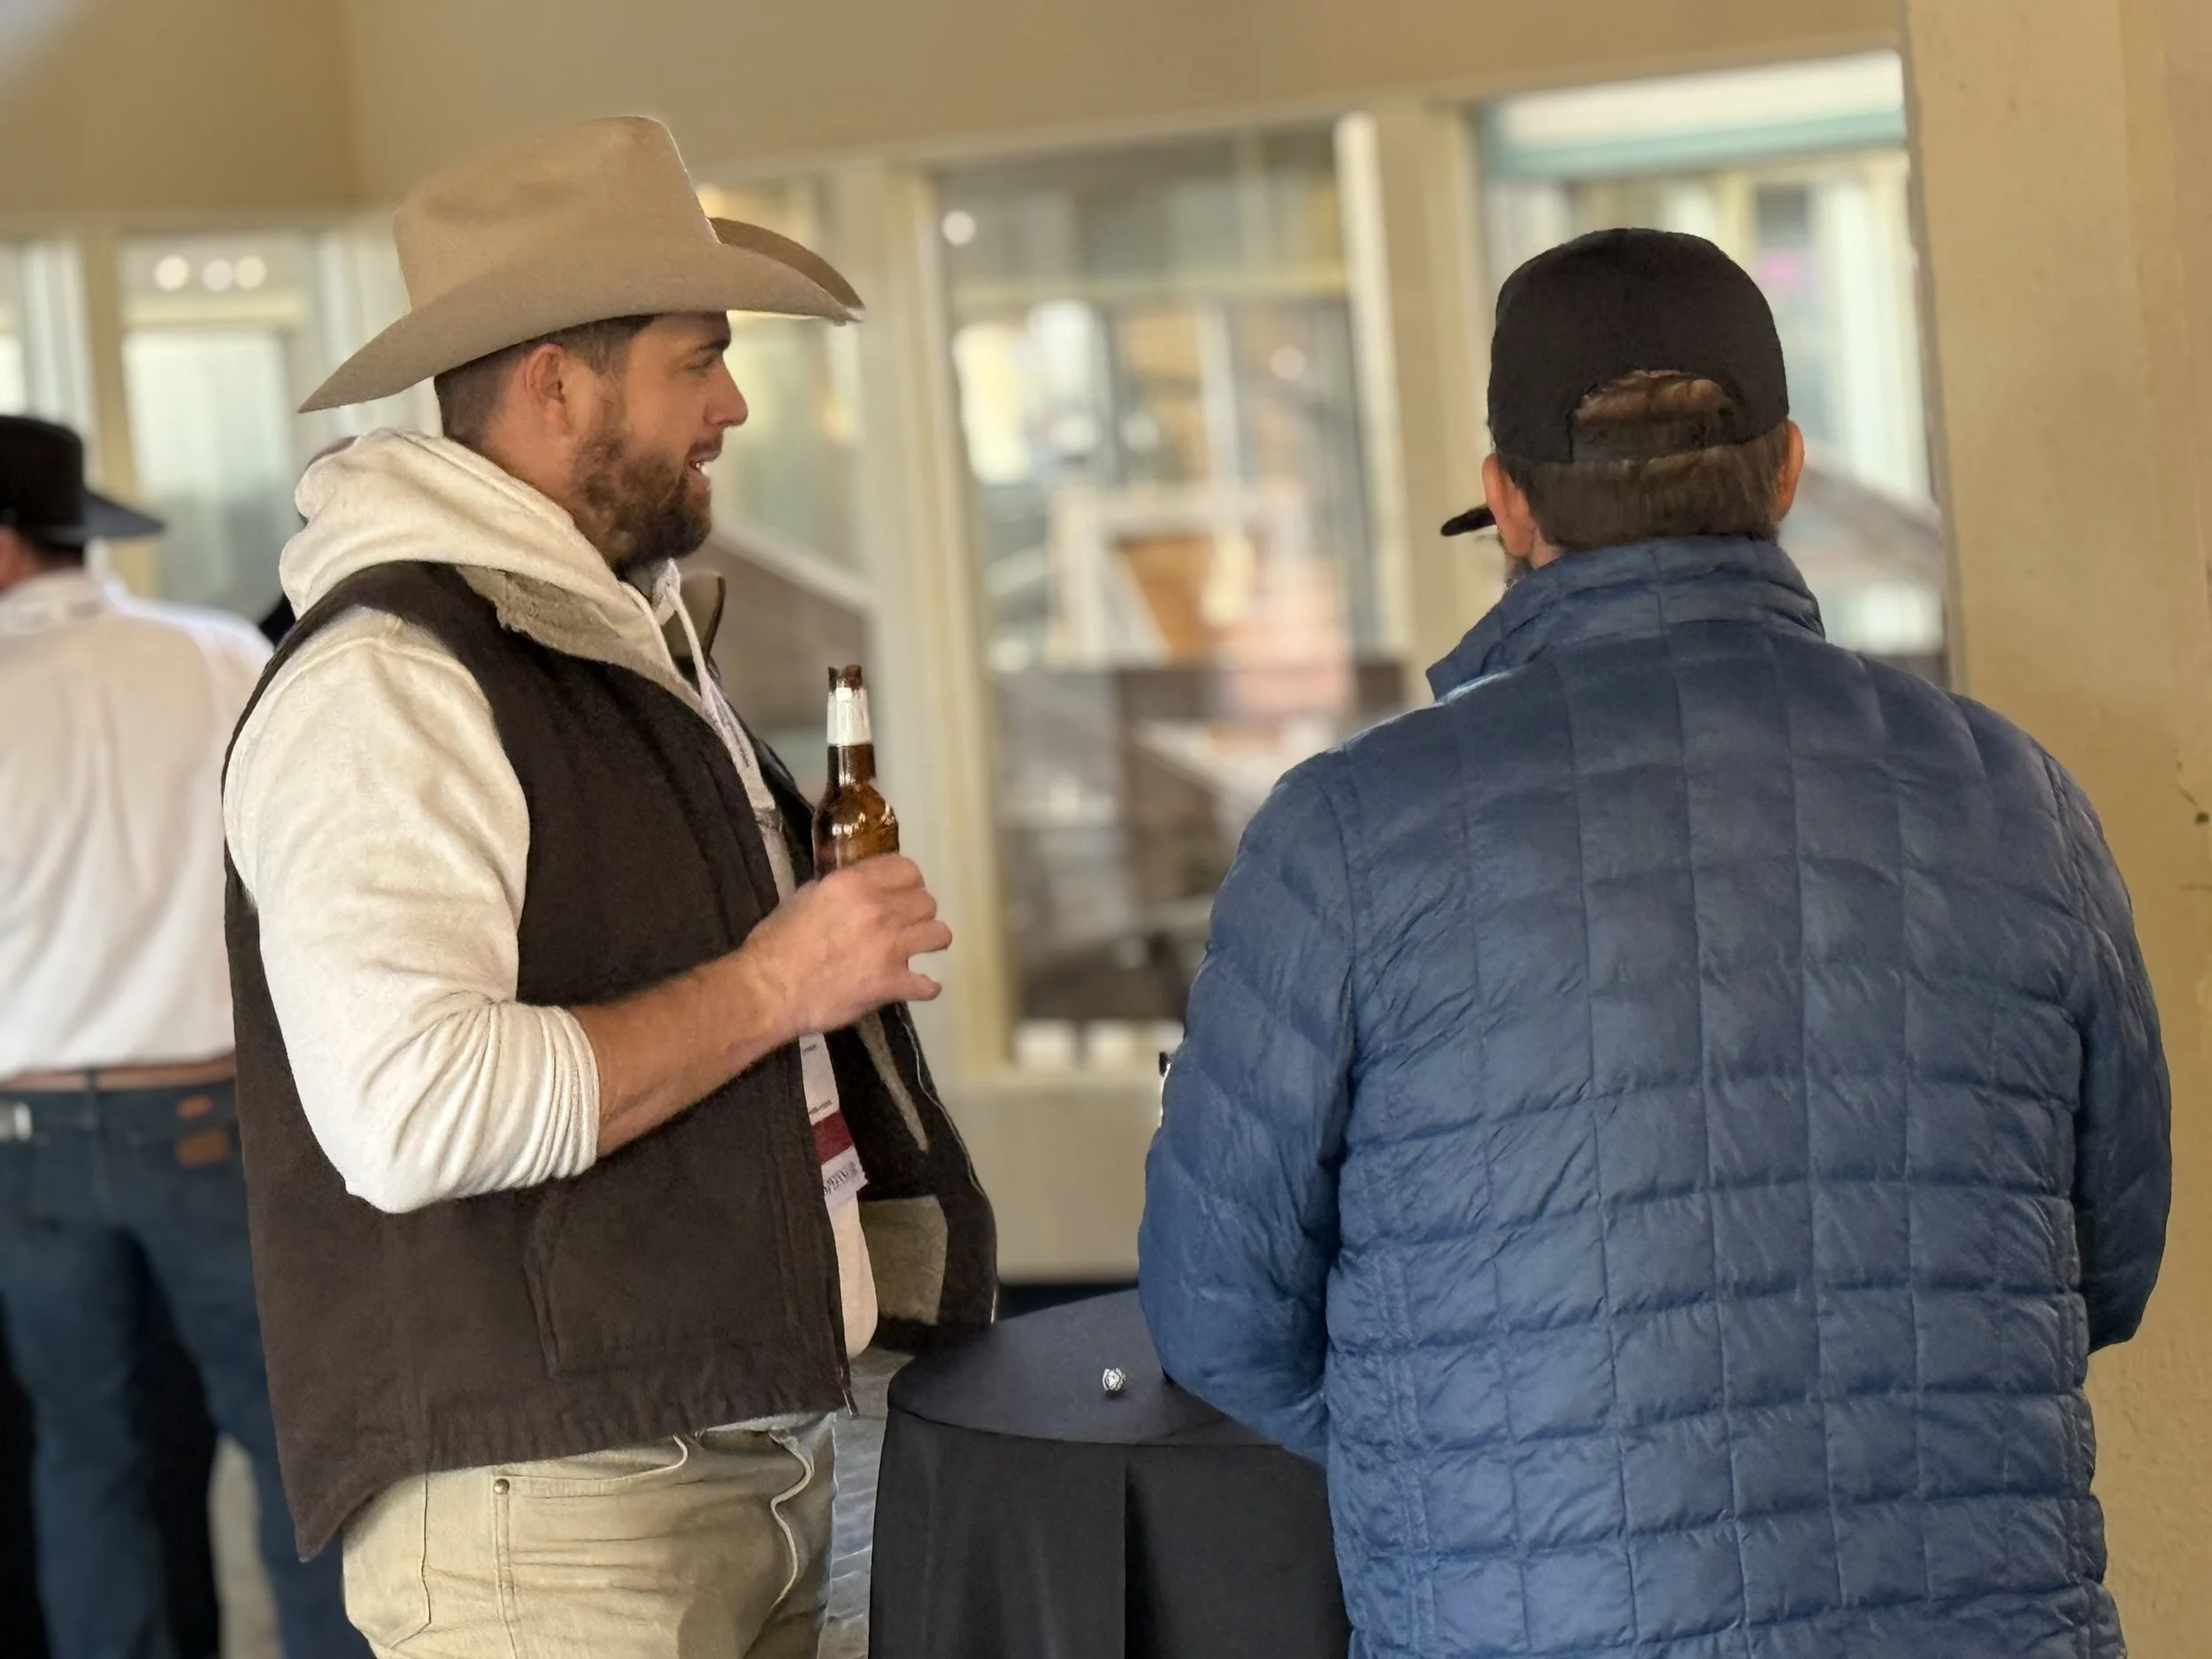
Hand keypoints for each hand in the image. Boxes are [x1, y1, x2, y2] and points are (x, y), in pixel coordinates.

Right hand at [737, 855, 951, 1040]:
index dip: (907, 880)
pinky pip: (927, 984)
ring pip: (938, 934)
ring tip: (918, 947)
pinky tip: (919, 986)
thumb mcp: (804, 897)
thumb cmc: (776, 941)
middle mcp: (880, 910)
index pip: (907, 868)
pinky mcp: (890, 983)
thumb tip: (854, 887)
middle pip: (926, 901)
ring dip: (930, 940)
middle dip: (918, 910)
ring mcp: (890, 948)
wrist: (770, 989)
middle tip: (905, 922)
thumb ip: (837, 888)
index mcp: (856, 884)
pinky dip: (925, 987)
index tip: (902, 891)